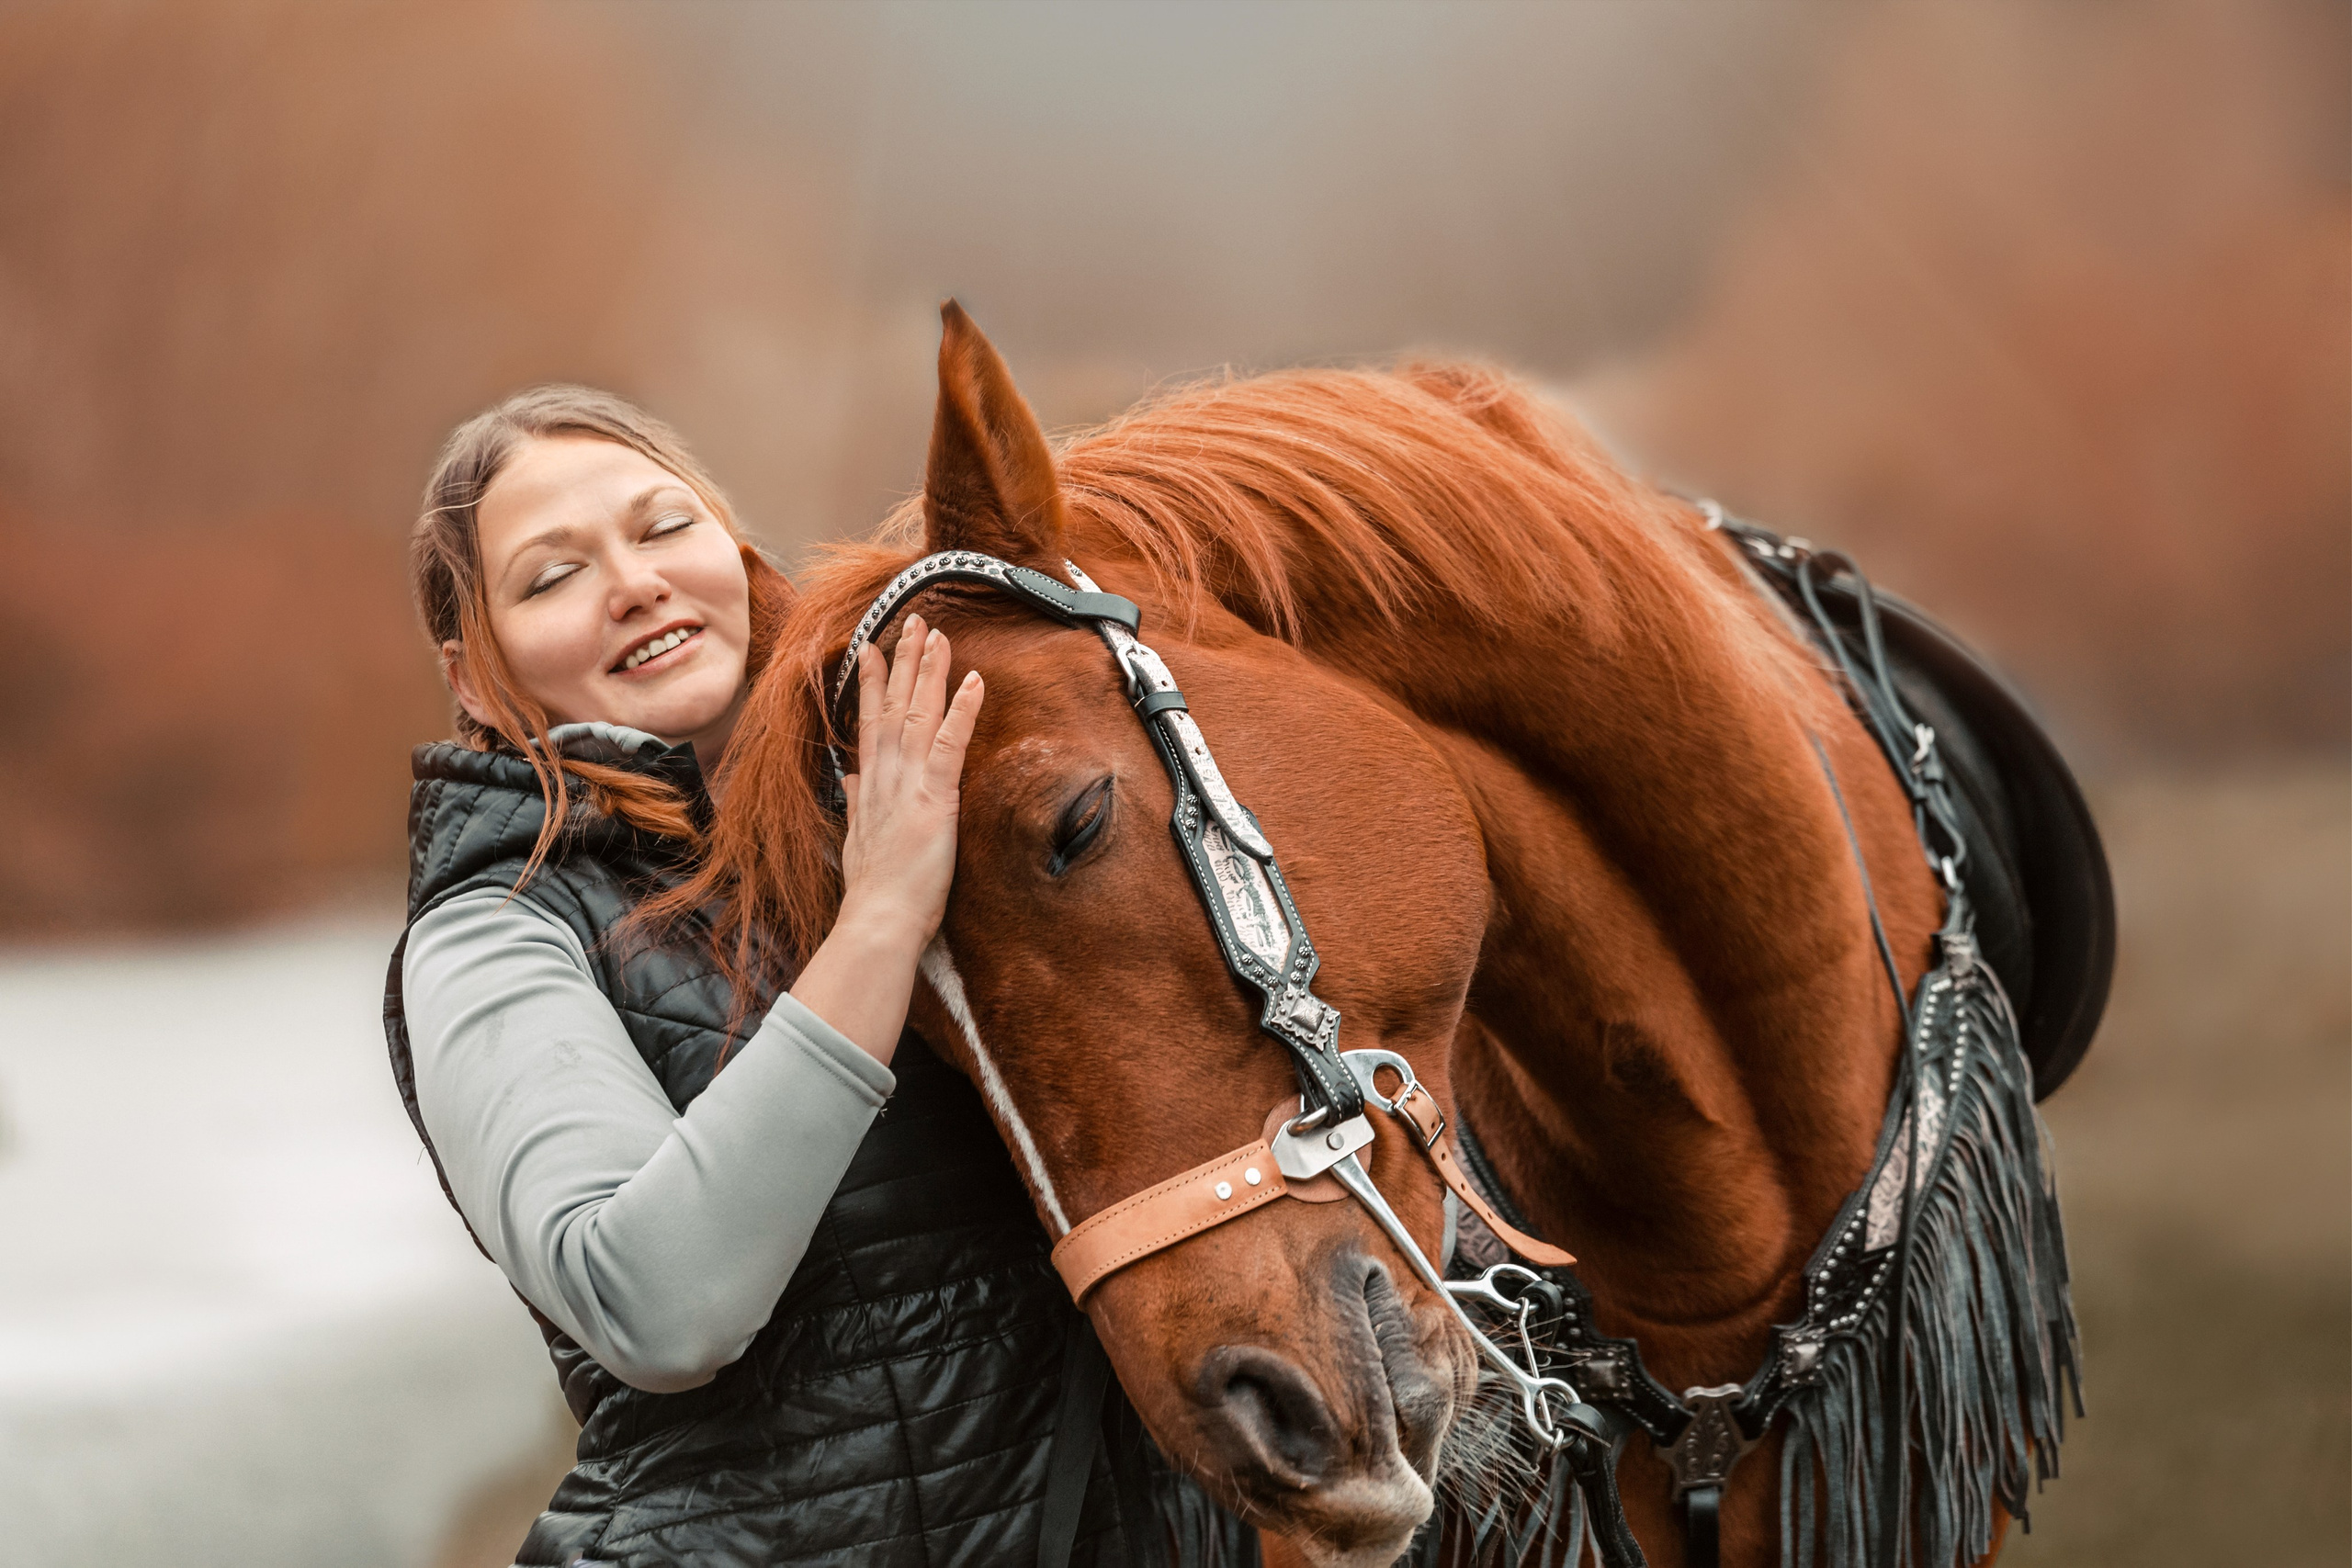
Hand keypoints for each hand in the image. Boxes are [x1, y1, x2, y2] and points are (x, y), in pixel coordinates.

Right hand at [790, 613, 983, 1063]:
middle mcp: (884, 776)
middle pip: (894, 706)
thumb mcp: (858, 839)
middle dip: (903, 662)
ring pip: (917, 714)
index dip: (872, 684)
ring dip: (927, 672)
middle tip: (913, 621)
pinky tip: (973, 680)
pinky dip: (961, 710)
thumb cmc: (874, 892)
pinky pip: (949, 744)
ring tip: (936, 634)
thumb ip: (855, 802)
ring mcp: (907, 784)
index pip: (870, 723)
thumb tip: (848, 777)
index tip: (871, 649)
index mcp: (870, 786)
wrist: (877, 922)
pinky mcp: (933, 798)